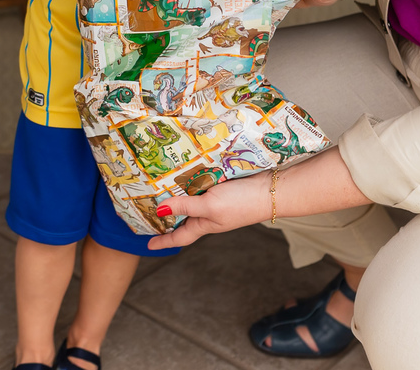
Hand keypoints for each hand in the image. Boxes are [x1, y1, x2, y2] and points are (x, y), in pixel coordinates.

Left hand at [146, 172, 270, 250]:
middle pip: (183, 219)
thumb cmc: (241, 203)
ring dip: (176, 198)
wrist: (272, 190)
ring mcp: (216, 201)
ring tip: (159, 191)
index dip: (163, 240)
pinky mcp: (222, 188)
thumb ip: (185, 207)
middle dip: (166, 218)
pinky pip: (201, 187)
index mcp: (204, 225)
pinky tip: (183, 174)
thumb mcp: (209, 206)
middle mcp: (209, 215)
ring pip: (190, 201)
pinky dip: (190, 183)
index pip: (179, 236)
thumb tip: (159, 211)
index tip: (148, 244)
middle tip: (147, 213)